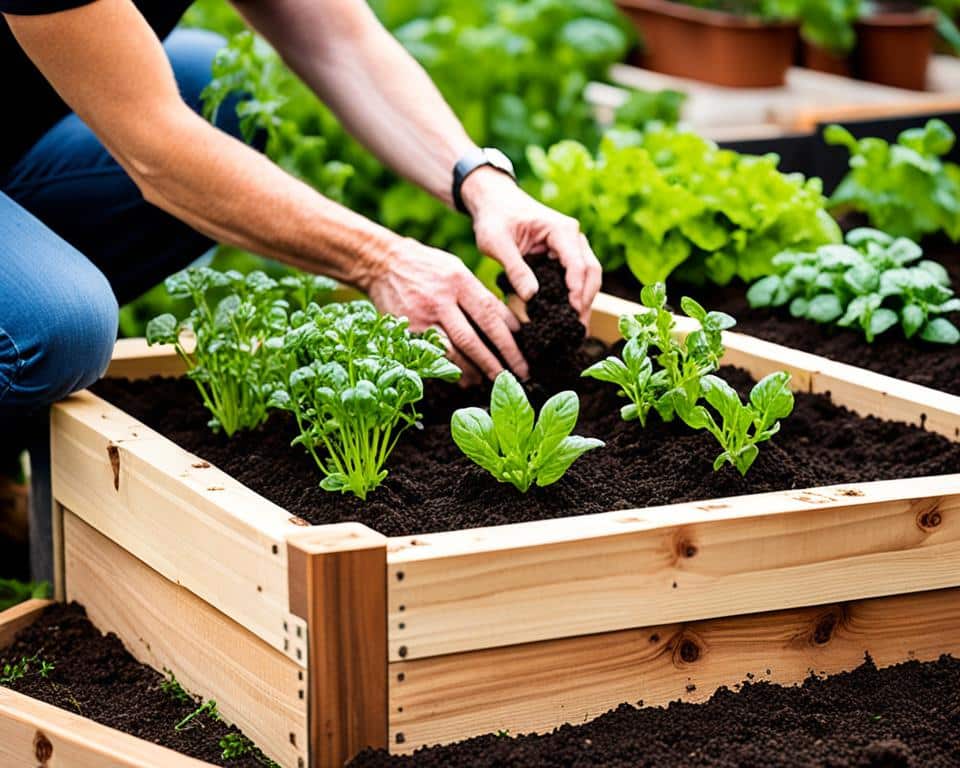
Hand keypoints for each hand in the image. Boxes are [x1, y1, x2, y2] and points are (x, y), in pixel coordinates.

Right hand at [367, 236, 527, 384]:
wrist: (382, 263)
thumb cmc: (427, 266)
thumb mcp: (457, 270)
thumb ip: (479, 294)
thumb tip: (508, 323)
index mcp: (459, 281)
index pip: (491, 314)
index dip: (510, 337)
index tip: (525, 353)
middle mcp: (441, 300)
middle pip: (474, 338)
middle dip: (498, 361)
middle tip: (517, 376)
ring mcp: (422, 317)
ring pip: (454, 352)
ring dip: (475, 370)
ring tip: (491, 381)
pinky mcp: (407, 330)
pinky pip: (432, 356)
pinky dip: (450, 370)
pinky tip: (463, 379)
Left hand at [461, 166, 601, 324]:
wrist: (492, 201)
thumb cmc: (494, 217)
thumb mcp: (497, 243)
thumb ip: (515, 269)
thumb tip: (532, 297)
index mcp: (561, 229)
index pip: (577, 264)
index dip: (577, 290)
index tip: (571, 313)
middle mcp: (572, 237)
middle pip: (590, 272)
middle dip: (586, 301)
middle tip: (578, 329)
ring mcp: (571, 246)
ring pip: (588, 276)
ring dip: (584, 301)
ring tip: (576, 329)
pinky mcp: (563, 255)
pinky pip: (575, 277)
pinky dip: (574, 295)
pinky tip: (568, 315)